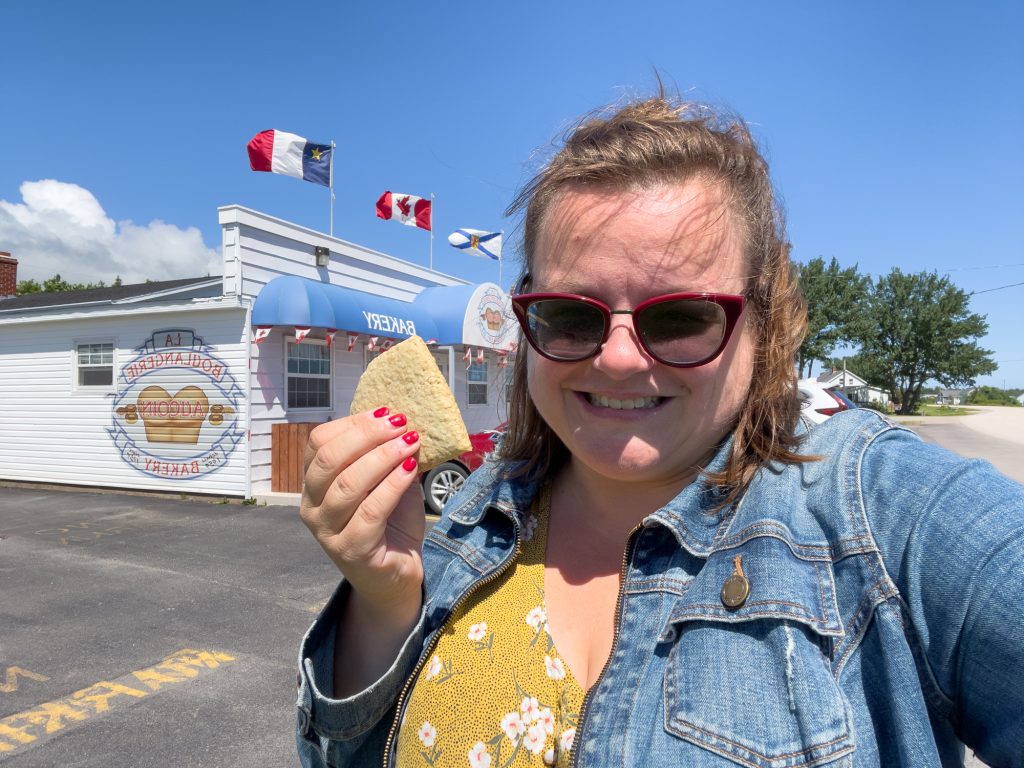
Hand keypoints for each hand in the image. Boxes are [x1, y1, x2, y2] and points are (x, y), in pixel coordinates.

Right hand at [299, 407, 425, 624]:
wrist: (397, 575)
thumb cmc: (390, 523)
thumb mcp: (385, 480)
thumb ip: (385, 453)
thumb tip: (402, 418)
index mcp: (313, 484)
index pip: (319, 442)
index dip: (353, 423)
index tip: (387, 411)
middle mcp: (311, 507)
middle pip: (330, 459)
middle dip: (368, 434)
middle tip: (401, 423)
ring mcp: (326, 531)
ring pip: (348, 484)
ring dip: (383, 457)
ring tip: (411, 442)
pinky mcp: (350, 551)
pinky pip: (370, 511)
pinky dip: (392, 486)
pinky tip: (411, 471)